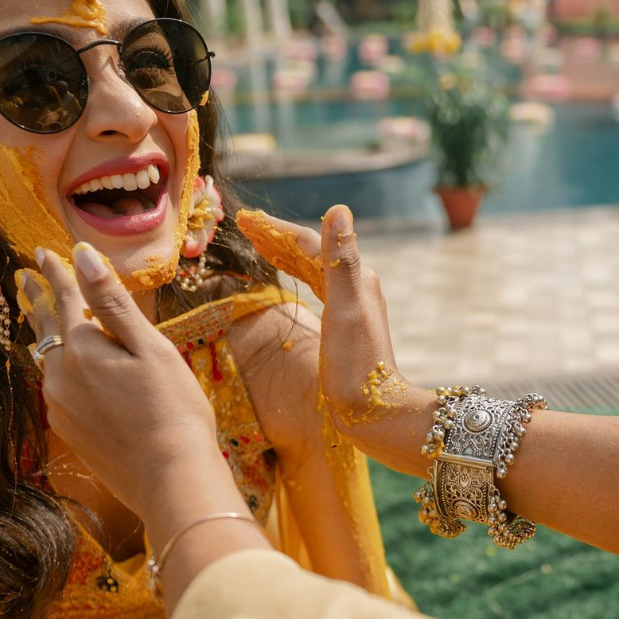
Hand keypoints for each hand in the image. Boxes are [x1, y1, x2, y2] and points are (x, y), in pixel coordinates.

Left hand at [25, 245, 226, 520]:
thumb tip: (81, 257)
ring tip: (46, 319)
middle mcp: (59, 376)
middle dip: (38, 300)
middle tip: (25, 279)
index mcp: (81, 349)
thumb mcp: (149, 347)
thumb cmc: (172, 409)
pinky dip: (62, 368)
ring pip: (51, 359)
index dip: (55, 273)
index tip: (42, 253)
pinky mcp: (67, 430)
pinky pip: (58, 388)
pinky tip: (69, 370)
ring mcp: (59, 406)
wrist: (169, 479)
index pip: (63, 298)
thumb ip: (111, 302)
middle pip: (47, 329)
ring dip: (49, 335)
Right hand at [236, 206, 435, 452]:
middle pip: (310, 252)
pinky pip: (313, 285)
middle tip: (245, 225)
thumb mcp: (344, 308)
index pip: (309, 243)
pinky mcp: (342, 322)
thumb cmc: (356, 364)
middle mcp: (355, 285)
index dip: (276, 230)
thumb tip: (338, 209)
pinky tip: (285, 276)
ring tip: (257, 242)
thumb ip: (341, 259)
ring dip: (283, 252)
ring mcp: (349, 303)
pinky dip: (293, 273)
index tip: (246, 220)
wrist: (373, 409)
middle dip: (277, 236)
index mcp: (356, 278)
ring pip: (311, 267)